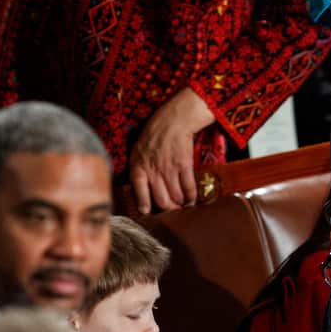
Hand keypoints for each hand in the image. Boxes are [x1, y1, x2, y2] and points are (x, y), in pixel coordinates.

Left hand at [128, 88, 215, 214]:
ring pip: (175, 196)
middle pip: (161, 200)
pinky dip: (191, 196)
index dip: (144, 205)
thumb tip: (142, 184)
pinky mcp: (184, 166)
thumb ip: (139, 167)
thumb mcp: (138, 149)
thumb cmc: (154, 132)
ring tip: (183, 206)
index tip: (148, 212)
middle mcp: (153, 171)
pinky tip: (192, 199)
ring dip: (180, 204)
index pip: (139, 193)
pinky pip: (188, 187)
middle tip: (172, 211)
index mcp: (139, 167)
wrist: (174, 119)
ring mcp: (169, 169)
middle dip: (168, 209)